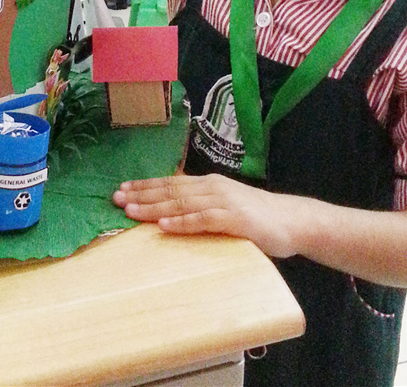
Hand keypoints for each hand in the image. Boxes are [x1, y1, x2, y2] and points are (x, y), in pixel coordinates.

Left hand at [113, 174, 299, 257]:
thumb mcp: (224, 205)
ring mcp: (223, 201)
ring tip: (130, 210)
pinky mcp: (234, 219)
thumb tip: (171, 209)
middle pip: (170, 190)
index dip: (144, 185)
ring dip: (154, 206)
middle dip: (141, 194)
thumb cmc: (256, 216)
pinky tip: (164, 225)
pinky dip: (182, 222)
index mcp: (207, 183)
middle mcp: (211, 187)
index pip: (170, 182)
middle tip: (115, 197)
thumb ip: (201, 205)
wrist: (292, 221)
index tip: (121, 188)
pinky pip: (203, 220)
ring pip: (181, 202)